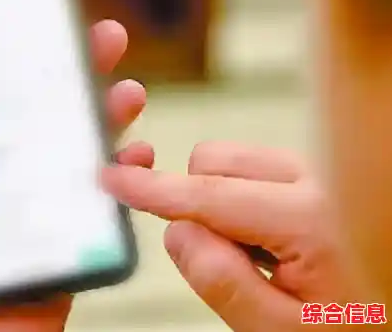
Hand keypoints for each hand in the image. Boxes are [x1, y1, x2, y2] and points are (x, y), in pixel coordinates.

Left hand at [0, 20, 154, 331]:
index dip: (19, 69)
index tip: (42, 31)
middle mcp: (4, 189)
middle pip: (46, 124)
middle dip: (77, 80)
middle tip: (105, 42)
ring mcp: (40, 217)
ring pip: (81, 157)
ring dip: (107, 121)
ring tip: (129, 92)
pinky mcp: (69, 248)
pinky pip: (103, 208)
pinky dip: (125, 180)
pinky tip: (137, 157)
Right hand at [103, 142, 364, 330]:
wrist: (365, 325)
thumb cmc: (328, 331)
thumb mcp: (271, 329)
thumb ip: (221, 282)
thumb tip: (177, 231)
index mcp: (303, 218)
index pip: (207, 194)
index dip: (152, 190)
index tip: (110, 180)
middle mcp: (305, 182)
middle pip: (210, 163)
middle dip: (190, 202)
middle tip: (204, 253)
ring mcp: (299, 175)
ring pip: (218, 162)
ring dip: (207, 203)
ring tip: (237, 254)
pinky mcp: (289, 178)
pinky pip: (231, 171)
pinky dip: (220, 200)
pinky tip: (246, 240)